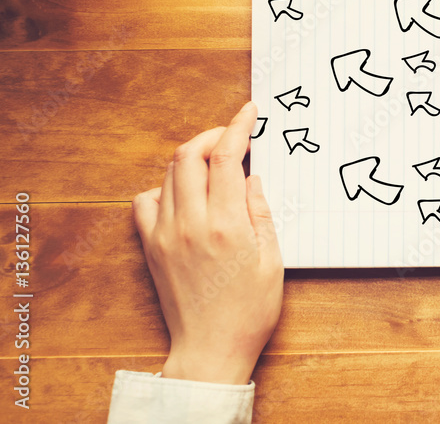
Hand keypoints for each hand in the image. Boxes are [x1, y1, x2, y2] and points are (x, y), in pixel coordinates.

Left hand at [132, 101, 282, 383]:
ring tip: (214, 163)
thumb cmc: (249, 311)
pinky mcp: (151, 247)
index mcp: (226, 225)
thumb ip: (261, 213)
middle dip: (212, 134)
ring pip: (169, 173)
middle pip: (190, 154)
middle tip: (232, 135)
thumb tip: (252, 177)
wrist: (211, 348)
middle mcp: (190, 223)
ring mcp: (165, 234)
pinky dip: (164, 187)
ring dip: (191, 157)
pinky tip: (184, 195)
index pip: (225, 157)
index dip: (237, 126)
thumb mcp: (272, 259)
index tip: (249, 112)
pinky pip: (146, 202)